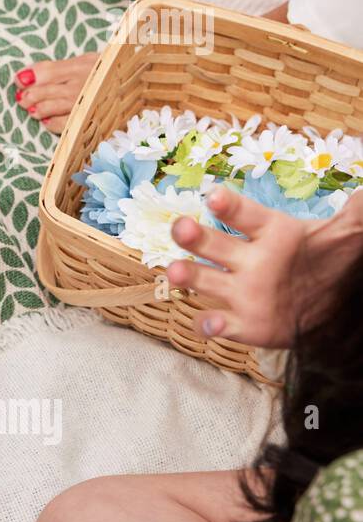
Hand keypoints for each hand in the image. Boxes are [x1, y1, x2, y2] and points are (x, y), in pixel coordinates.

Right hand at [166, 186, 362, 346]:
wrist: (324, 307)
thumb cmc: (324, 262)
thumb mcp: (343, 236)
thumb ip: (355, 215)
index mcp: (269, 233)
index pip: (245, 214)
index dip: (230, 206)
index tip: (217, 196)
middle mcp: (246, 259)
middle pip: (214, 244)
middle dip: (194, 236)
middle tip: (182, 227)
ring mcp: (238, 291)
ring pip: (204, 280)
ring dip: (188, 276)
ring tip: (175, 272)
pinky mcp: (239, 323)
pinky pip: (216, 324)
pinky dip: (207, 325)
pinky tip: (206, 324)